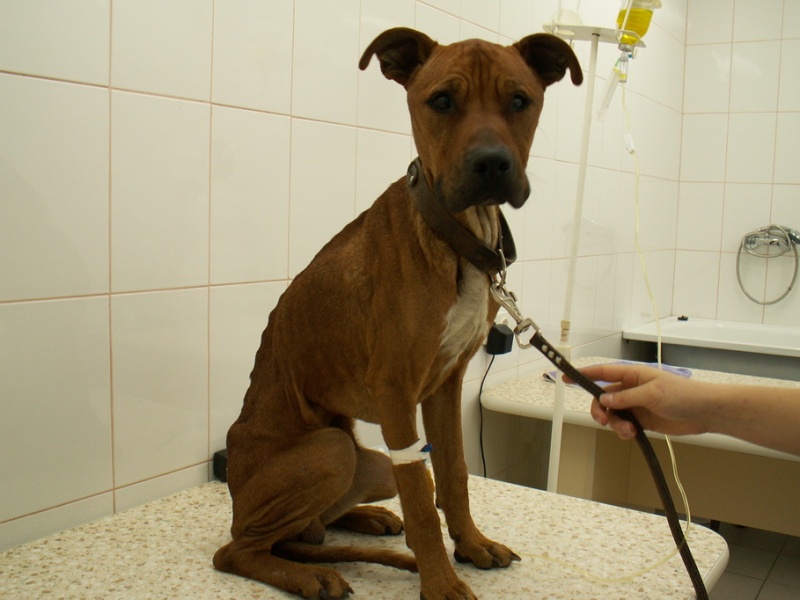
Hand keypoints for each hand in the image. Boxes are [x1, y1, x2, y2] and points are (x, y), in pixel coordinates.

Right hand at [574, 363, 709, 440]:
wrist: (705, 413)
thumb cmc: (683, 395)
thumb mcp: (652, 393)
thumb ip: (626, 397)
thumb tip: (604, 399)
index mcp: (633, 375)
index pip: (603, 372)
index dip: (583, 374)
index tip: (566, 377)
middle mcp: (631, 389)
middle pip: (603, 398)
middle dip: (600, 410)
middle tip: (603, 420)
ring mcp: (636, 405)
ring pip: (613, 414)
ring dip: (615, 424)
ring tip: (628, 431)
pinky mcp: (642, 420)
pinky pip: (623, 425)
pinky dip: (623, 432)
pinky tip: (633, 435)